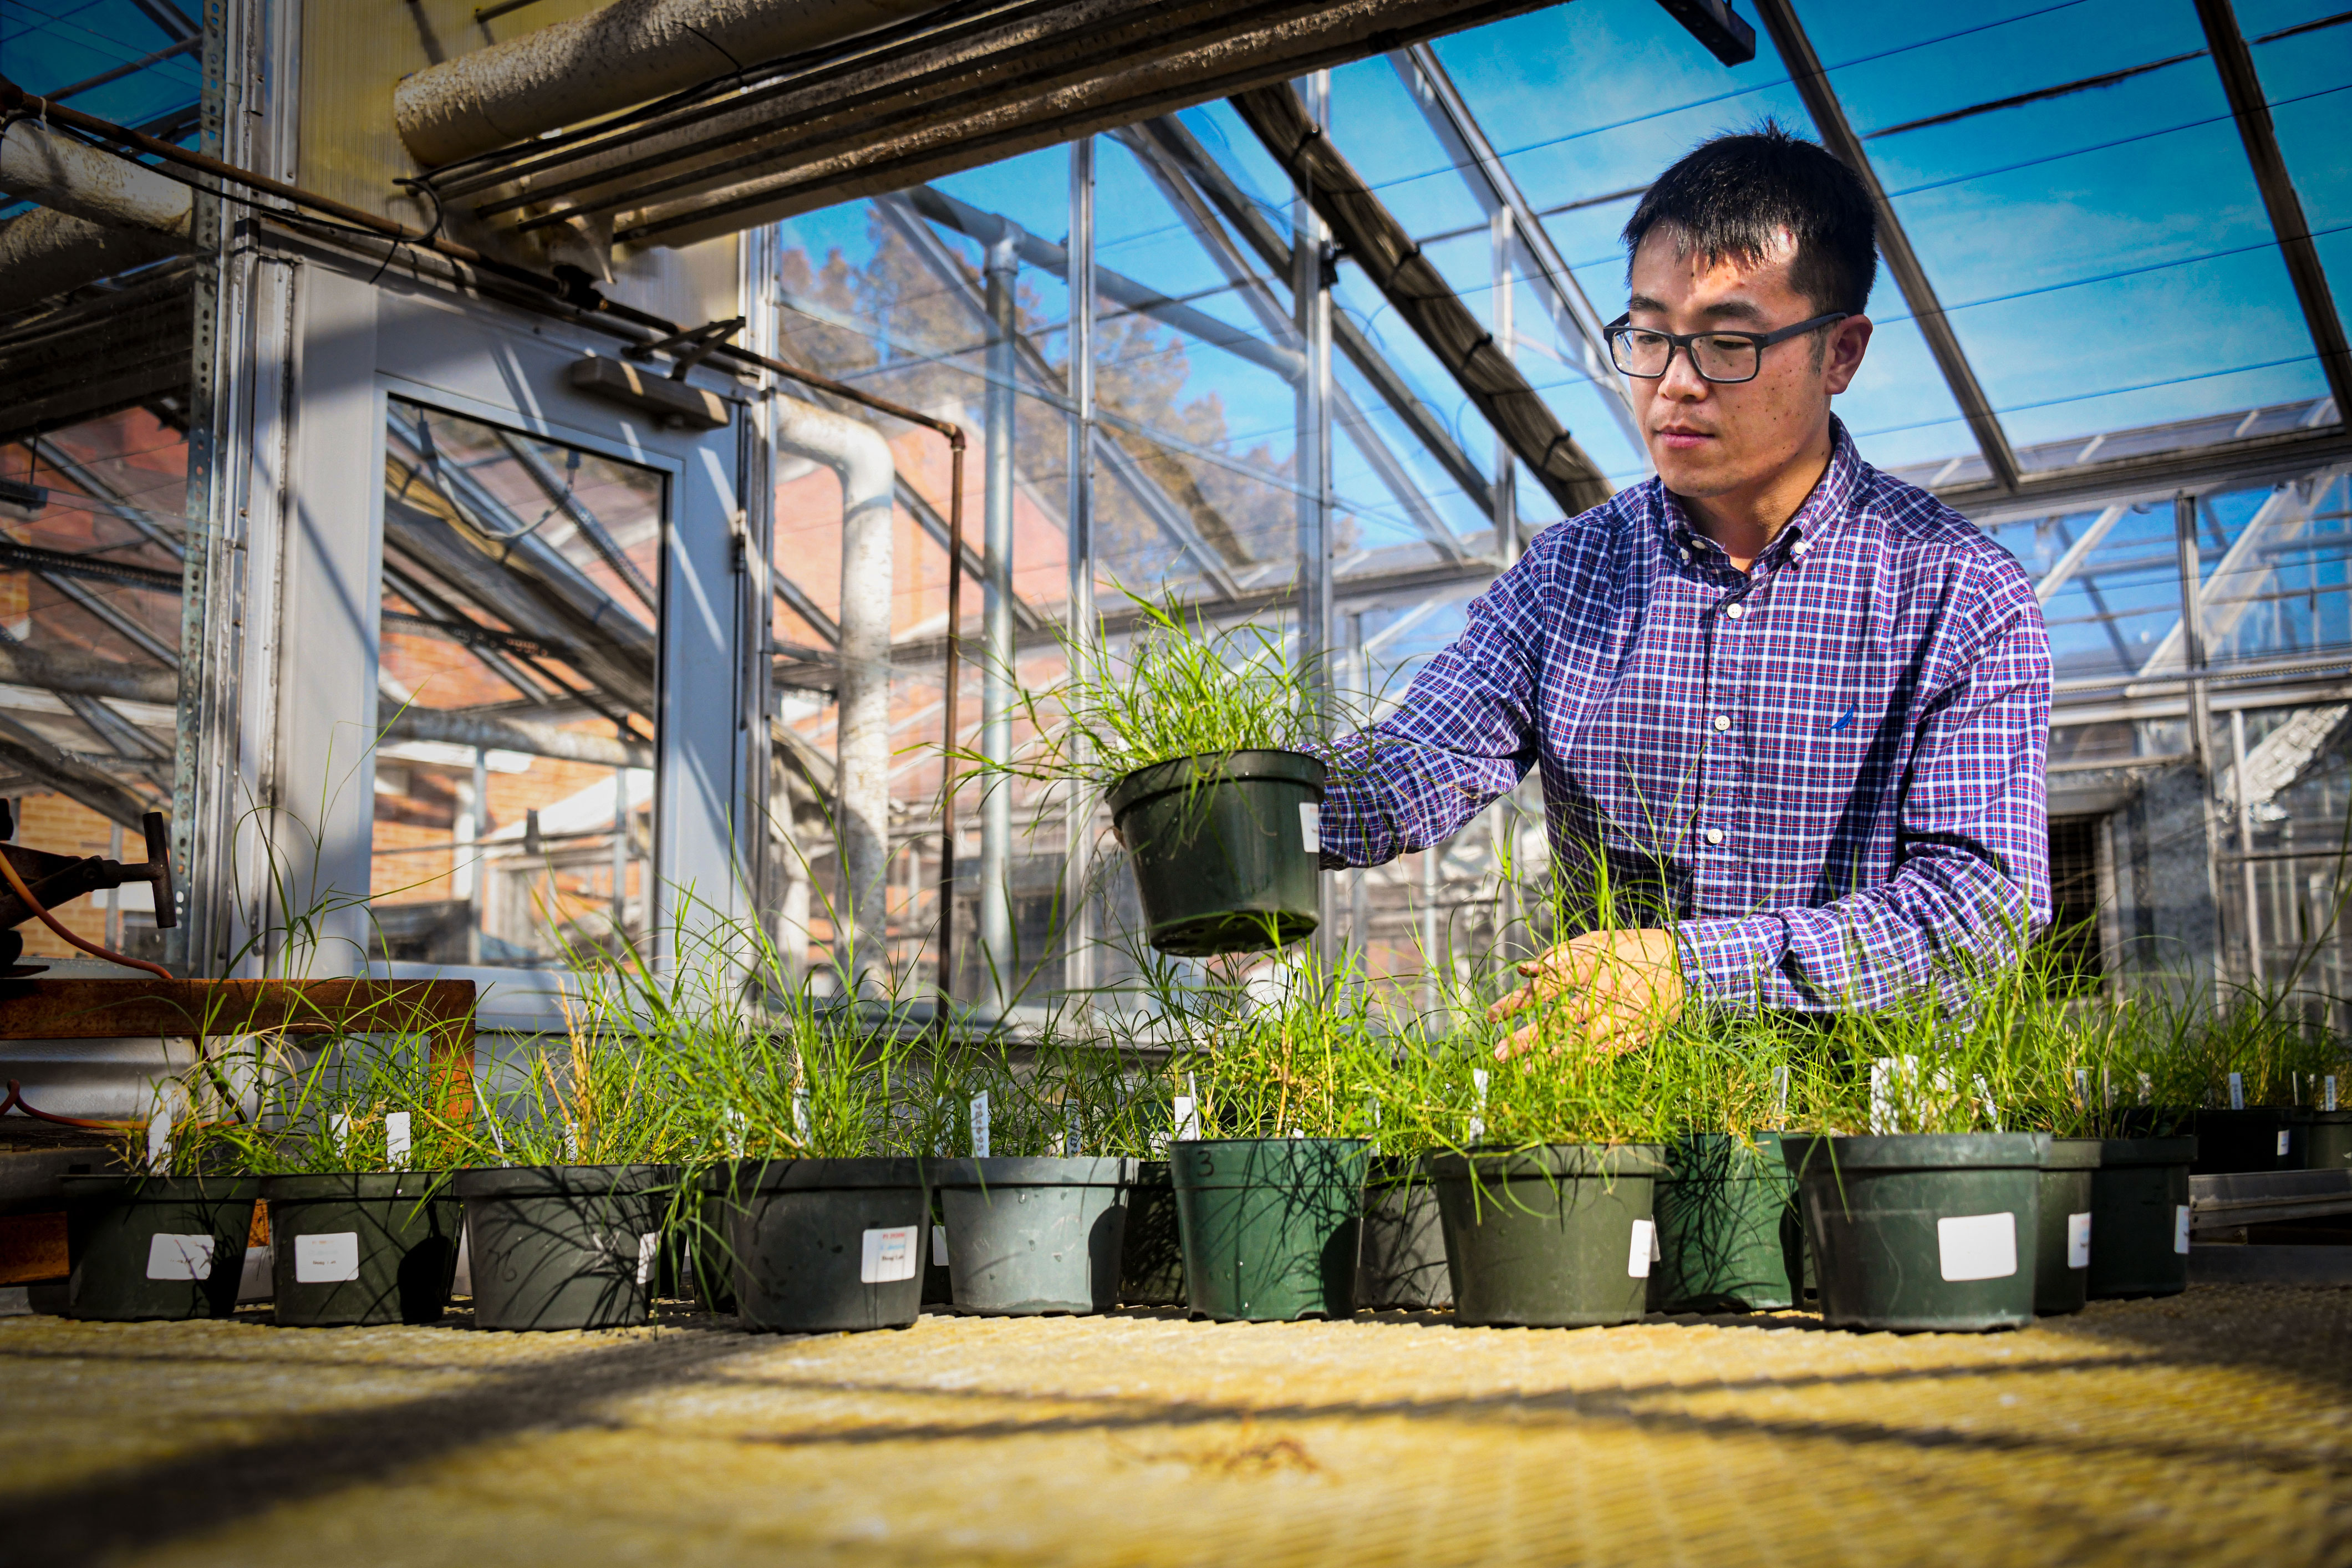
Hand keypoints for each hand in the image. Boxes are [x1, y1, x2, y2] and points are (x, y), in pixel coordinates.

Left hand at [1485, 929, 1684, 1059]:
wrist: (1684, 965)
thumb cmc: (1632, 950)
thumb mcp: (1597, 942)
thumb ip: (1559, 955)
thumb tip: (1525, 970)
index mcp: (1595, 967)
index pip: (1548, 986)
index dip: (1519, 1002)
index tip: (1492, 1016)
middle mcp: (1606, 995)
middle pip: (1560, 1021)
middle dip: (1528, 1039)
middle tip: (1499, 1054)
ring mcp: (1623, 1019)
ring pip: (1581, 1043)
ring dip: (1550, 1059)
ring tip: (1524, 1072)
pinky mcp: (1636, 1036)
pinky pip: (1605, 1055)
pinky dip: (1581, 1066)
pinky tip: (1560, 1076)